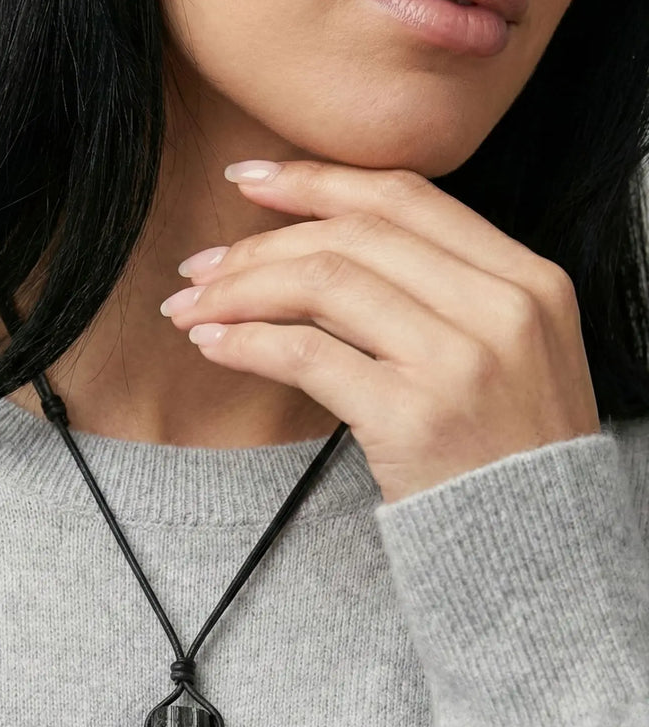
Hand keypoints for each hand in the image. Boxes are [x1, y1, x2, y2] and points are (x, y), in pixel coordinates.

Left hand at [160, 158, 601, 505]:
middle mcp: (501, 307)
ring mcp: (460, 361)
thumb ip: (436, 294)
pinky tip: (214, 346)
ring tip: (191, 307)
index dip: (316, 179)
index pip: (404, 198)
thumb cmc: (504, 451)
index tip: (250, 178)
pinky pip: (308, 355)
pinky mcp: (415, 417)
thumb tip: (315, 253)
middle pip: (353, 236)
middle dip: (259, 244)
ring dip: (240, 290)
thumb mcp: (500, 352)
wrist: (536, 548)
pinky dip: (249, 343)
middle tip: (200, 267)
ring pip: (324, 284)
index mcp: (526, 278)